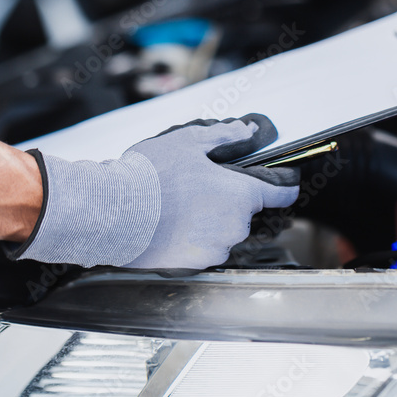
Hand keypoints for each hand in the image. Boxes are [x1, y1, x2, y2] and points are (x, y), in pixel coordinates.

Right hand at [13, 114, 299, 268]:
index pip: (282, 194)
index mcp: (241, 195)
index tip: (284, 181)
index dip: (285, 184)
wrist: (111, 215)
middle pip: (248, 211)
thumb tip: (247, 132)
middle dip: (233, 198)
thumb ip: (225, 136)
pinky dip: (195, 236)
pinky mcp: (194, 265)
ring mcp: (215, 249)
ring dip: (213, 218)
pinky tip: (173, 222)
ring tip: (182, 203)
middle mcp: (234, 227)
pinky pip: (205, 247)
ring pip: (225, 230)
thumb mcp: (188, 142)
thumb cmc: (149, 178)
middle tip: (204, 184)